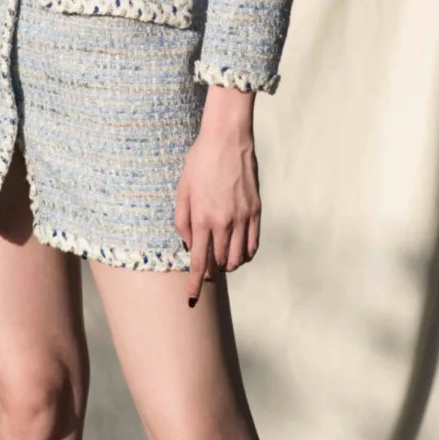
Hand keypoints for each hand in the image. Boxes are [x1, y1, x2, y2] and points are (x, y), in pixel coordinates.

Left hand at [174, 86, 261, 306]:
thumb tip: (189, 245)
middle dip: (211, 273)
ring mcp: (243, 218)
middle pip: (220, 264)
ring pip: (238, 258)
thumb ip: (182, 221)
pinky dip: (245, 254)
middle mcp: (224, 222)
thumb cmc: (199, 162)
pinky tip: (238, 252)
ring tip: (221, 259)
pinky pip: (253, 245)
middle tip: (206, 269)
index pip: (199, 262)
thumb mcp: (182, 190)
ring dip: (228, 265)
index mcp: (202, 218)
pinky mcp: (257, 211)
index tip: (192, 299)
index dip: (195, 284)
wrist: (227, 139)